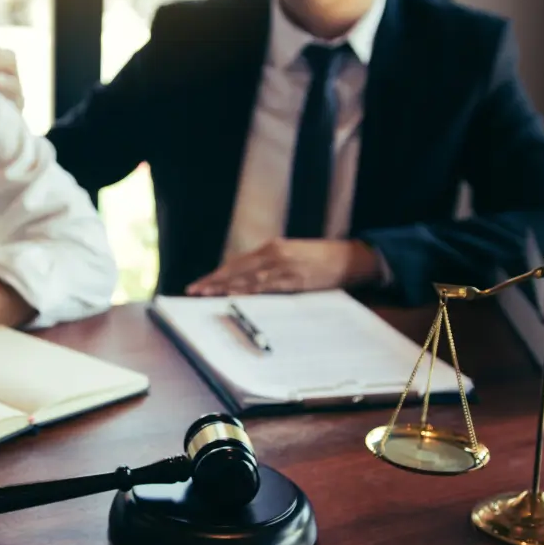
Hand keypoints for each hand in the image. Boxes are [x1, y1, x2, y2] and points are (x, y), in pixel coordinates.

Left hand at [185, 239, 383, 295]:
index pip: (237, 263)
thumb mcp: (292, 256)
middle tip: (193, 291)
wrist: (349, 258)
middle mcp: (274, 255)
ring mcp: (284, 268)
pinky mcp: (295, 281)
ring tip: (206, 295)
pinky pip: (267, 288)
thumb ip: (270, 266)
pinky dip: (249, 292)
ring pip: (248, 279)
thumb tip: (246, 282)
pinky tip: (235, 296)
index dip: (217, 274)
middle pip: (237, 270)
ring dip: (225, 288)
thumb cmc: (320, 259)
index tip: (200, 284)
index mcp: (272, 248)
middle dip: (214, 282)